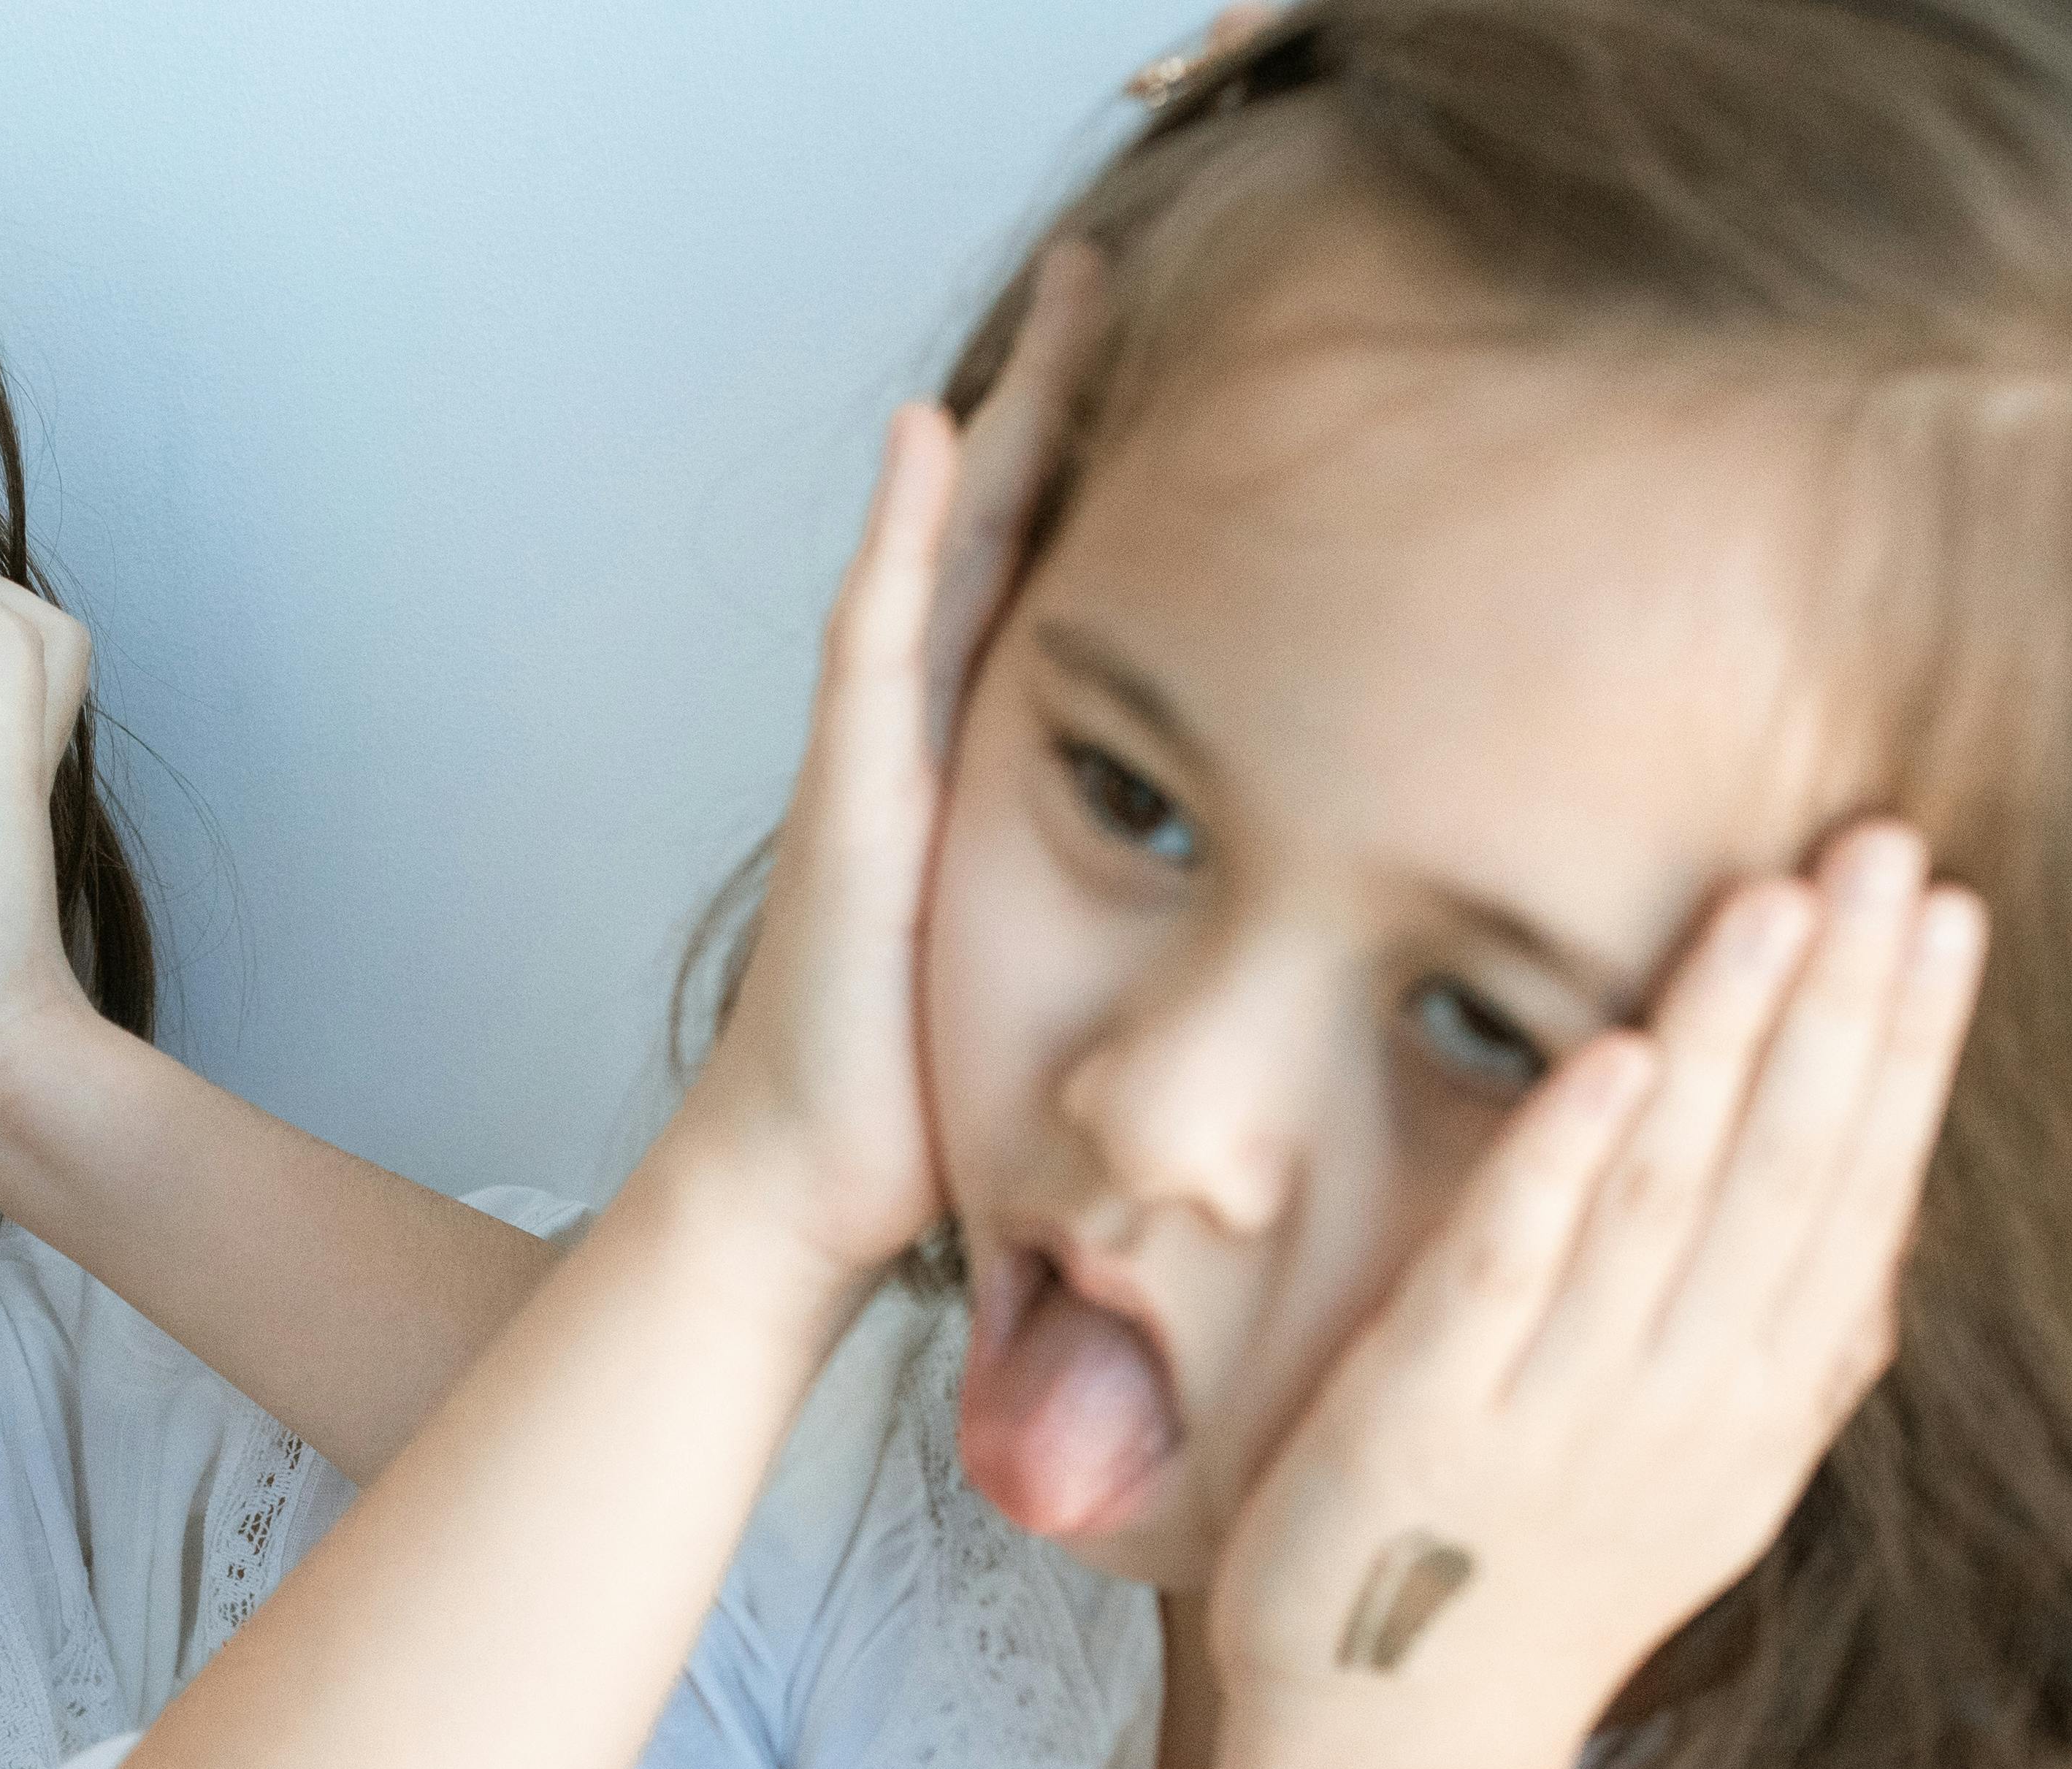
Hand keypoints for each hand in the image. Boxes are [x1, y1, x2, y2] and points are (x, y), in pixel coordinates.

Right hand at [667, 245, 1105, 1280]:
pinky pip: (876, 642)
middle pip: (996, 539)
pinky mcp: (850, 803)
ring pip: (942, 556)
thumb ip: (1138, 932)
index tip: (1176, 384)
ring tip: (1056, 307)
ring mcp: (876, 765)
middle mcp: (923, 750)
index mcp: (981, 781)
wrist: (806, 1195)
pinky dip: (898, 533)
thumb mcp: (1060, 993)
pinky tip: (929, 437)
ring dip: (996, 427)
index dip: (1102, 486)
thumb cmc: (921, 1115)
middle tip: (1111, 269)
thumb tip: (1265, 931)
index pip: (1048, 598)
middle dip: (1055, 405)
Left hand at [1207, 823, 1987, 1768]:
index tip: (1947, 916)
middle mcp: (1685, 1404)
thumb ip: (1781, 1357)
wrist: (1394, 1742)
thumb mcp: (1700, 1479)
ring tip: (1774, 898)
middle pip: (1789, 1168)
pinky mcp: (1427, 1416)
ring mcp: (1559, 1411)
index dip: (1908, 1047)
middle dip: (1844, 999)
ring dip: (1726, 1038)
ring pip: (1667, 1195)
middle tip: (1884, 847)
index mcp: (1758, 1407)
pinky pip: (1509, 1268)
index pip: (1861, 1192)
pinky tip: (1616, 1056)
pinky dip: (1563, 1161)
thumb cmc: (1531, 1585)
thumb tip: (1876, 1229)